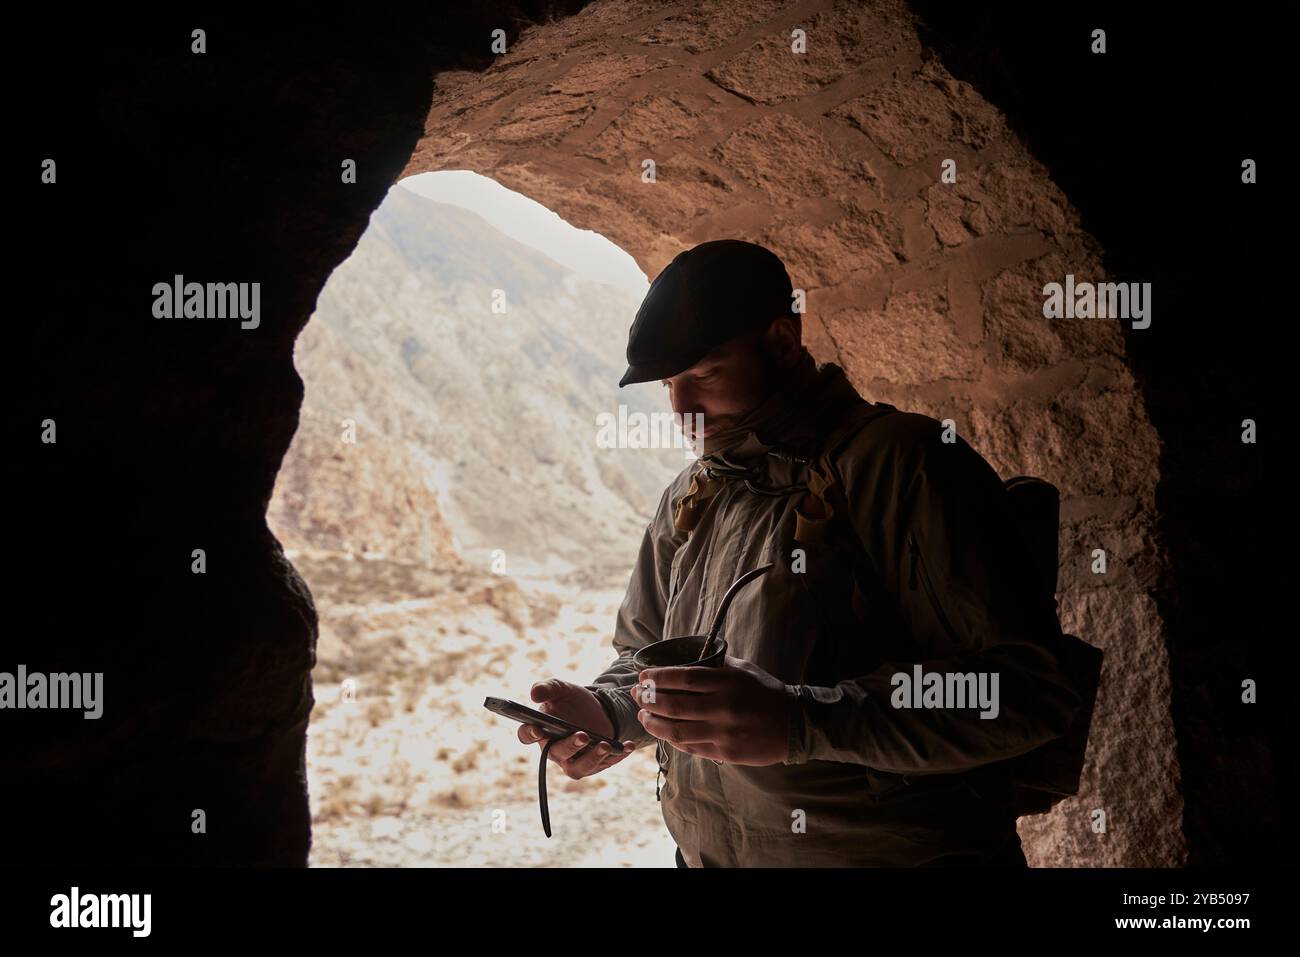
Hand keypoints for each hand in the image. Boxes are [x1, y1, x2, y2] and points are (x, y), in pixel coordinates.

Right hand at [517, 678, 636, 779]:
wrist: (595, 708)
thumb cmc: (571, 700)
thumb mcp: (561, 689)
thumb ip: (547, 688)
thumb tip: (534, 694)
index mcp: (541, 731)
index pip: (527, 735)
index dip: (530, 734)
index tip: (538, 729)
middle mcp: (555, 750)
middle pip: (557, 753)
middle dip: (570, 746)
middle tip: (583, 735)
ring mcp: (574, 760)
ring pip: (579, 767)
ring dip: (593, 758)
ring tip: (606, 745)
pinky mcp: (594, 763)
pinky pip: (605, 764)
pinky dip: (617, 756)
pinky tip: (627, 746)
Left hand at [631, 655, 790, 765]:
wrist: (796, 725)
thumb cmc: (767, 693)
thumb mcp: (745, 670)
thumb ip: (717, 665)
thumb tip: (686, 659)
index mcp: (728, 682)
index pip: (683, 678)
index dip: (658, 678)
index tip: (643, 677)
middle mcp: (724, 707)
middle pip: (674, 706)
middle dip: (648, 701)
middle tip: (637, 696)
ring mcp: (724, 732)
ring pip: (677, 731)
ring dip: (654, 724)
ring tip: (644, 717)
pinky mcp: (727, 752)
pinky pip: (691, 748)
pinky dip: (673, 740)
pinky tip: (664, 733)